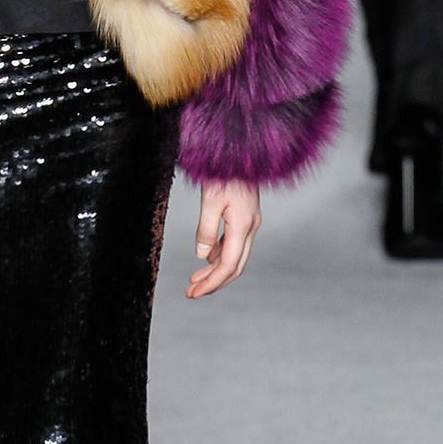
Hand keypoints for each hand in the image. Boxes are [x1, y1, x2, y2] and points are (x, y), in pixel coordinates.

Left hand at [186, 178, 260, 298]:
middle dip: (213, 282)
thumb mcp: (210, 200)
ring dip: (215, 271)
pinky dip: (220, 256)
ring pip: (234, 256)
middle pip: (234, 266)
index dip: (211, 283)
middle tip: (192, 292)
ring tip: (195, 280)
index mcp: (243, 226)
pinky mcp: (244, 216)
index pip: (228, 265)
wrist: (241, 150)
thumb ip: (206, 229)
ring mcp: (249, 222)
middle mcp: (250, 227)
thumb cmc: (225, 171)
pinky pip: (233, 244)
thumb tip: (202, 256)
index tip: (194, 293)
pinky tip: (207, 258)